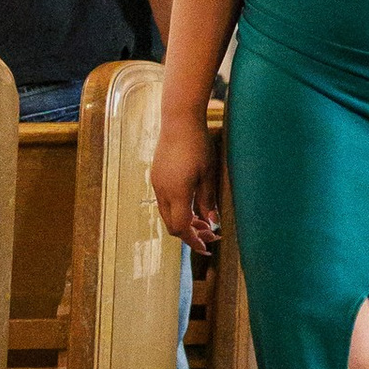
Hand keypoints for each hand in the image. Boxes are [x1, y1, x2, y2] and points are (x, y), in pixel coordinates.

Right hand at [152, 104, 220, 249]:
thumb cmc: (198, 145)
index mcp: (177, 193)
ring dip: (184, 221)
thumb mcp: (208, 174)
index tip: (207, 247)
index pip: (182, 228)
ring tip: (204, 222)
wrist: (179, 121)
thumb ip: (208, 200)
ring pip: (167, 214)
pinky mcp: (156, 177)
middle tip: (211, 235)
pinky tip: (192, 206)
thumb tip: (212, 222)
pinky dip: (178, 209)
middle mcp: (163, 192)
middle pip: (172, 225)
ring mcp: (157, 184)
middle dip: (191, 234)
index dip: (194, 240)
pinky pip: (165, 202)